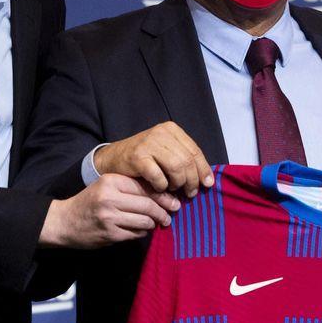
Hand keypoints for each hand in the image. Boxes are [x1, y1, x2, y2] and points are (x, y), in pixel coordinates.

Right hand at [38, 173, 180, 248]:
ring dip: (154, 223)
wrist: (64, 222)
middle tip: (171, 215)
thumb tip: (164, 194)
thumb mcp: (107, 186)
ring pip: (145, 221)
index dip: (163, 195)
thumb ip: (131, 187)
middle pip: (148, 204)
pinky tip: (141, 229)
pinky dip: (143, 232)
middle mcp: (110, 197)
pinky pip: (136, 234)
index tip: (174, 200)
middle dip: (164, 211)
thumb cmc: (90, 201)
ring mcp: (109, 217)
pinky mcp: (110, 235)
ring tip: (158, 222)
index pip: (145, 186)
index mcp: (111, 181)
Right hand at [94, 121, 213, 197]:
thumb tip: (208, 180)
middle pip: (187, 160)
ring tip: (175, 190)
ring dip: (178, 184)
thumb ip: (184, 160)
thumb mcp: (166, 152)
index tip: (208, 184)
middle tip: (190, 193)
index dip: (203, 169)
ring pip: (176, 168)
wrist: (113, 158)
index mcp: (171, 129)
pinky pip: (159, 176)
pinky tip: (160, 188)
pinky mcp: (137, 157)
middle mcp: (161, 133)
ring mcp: (148, 143)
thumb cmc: (144, 158)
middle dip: (192, 180)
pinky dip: (162, 186)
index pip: (195, 151)